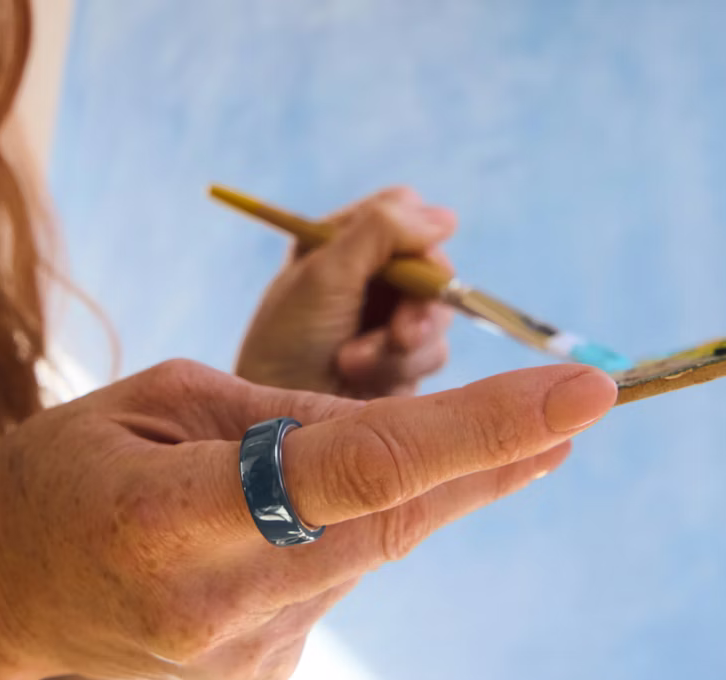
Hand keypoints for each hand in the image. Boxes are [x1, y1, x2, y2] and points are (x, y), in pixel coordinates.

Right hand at [0, 359, 616, 679]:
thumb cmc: (67, 472)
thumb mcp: (162, 397)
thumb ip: (287, 415)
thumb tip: (406, 430)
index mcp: (172, 521)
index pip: (360, 471)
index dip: (480, 430)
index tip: (583, 393)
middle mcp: (216, 609)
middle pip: (394, 521)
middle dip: (488, 459)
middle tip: (575, 407)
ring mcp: (244, 658)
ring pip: (373, 549)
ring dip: (405, 488)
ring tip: (382, 448)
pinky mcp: (262, 677)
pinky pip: (340, 580)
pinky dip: (349, 530)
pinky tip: (297, 515)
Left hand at [236, 187, 456, 397]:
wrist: (279, 423)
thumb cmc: (287, 343)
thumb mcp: (325, 275)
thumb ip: (381, 233)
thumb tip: (446, 217)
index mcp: (341, 241)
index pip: (403, 210)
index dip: (415, 234)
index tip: (411, 266)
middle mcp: (369, 276)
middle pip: (433, 265)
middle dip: (418, 303)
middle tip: (400, 334)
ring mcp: (388, 319)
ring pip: (438, 314)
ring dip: (400, 343)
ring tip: (351, 362)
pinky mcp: (403, 362)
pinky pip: (433, 353)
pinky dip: (400, 367)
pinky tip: (361, 379)